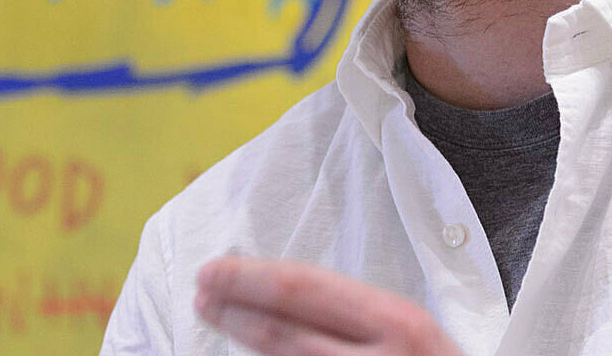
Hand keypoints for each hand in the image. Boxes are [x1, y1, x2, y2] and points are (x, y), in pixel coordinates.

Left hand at [193, 256, 463, 355]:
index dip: (249, 278)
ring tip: (214, 317)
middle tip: (200, 293)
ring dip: (240, 342)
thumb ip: (360, 316)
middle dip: (232, 309)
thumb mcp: (411, 332)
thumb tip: (282, 293)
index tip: (212, 270)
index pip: (305, 291)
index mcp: (399, 324)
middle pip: (281, 332)